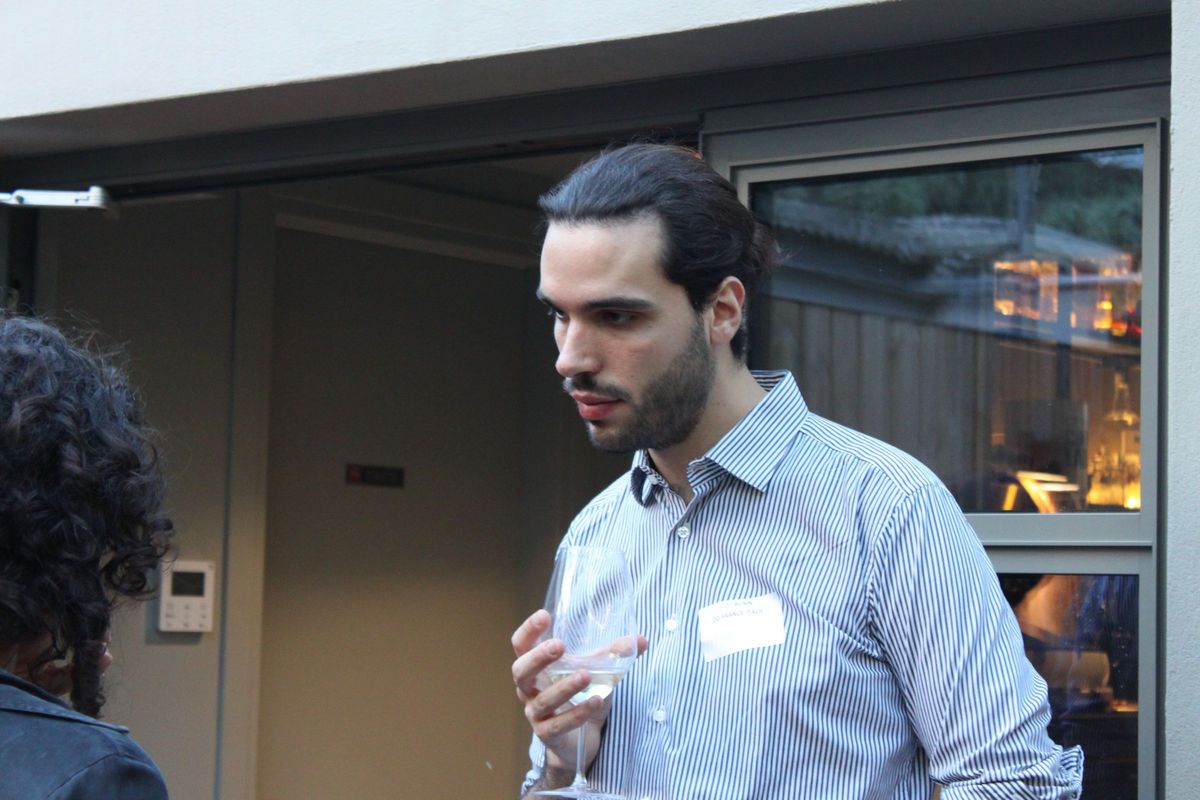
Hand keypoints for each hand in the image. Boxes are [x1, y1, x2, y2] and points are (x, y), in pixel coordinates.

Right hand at [511, 609, 646, 773]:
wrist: (583, 740)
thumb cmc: (582, 697)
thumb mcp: (598, 673)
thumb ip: (615, 655)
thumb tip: (641, 639)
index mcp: (537, 668)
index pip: (522, 646)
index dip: (529, 630)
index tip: (544, 615)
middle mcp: (530, 690)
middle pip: (520, 671)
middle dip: (538, 657)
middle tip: (559, 645)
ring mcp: (537, 713)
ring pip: (542, 700)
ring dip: (564, 687)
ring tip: (585, 675)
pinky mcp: (548, 735)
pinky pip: (559, 724)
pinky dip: (577, 713)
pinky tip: (596, 701)